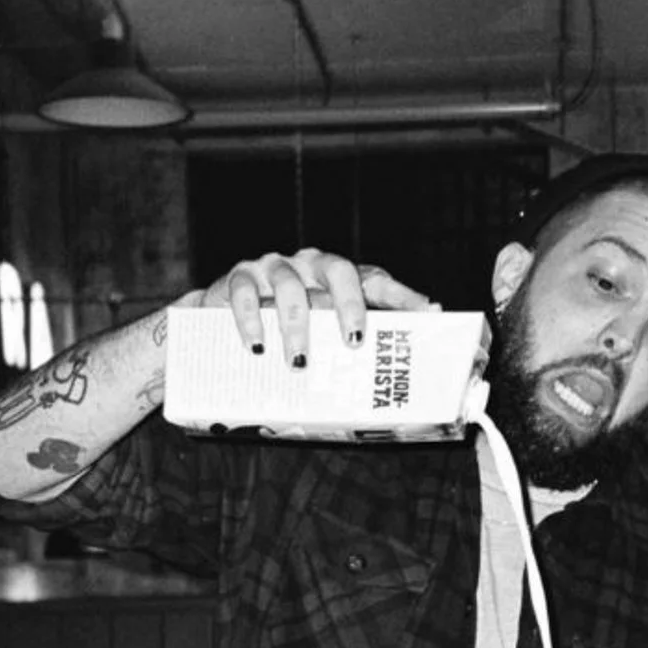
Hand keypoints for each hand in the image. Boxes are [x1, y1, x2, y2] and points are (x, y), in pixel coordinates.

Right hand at [198, 250, 435, 366]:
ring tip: (300, 363)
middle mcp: (308, 265)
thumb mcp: (315, 334)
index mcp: (335, 278)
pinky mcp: (237, 278)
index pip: (375, 279)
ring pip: (290, 286)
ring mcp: (272, 267)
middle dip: (349, 305)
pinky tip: (257, 348)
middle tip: (354, 341)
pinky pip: (245, 294)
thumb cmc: (280, 329)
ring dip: (297, 327)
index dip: (403, 295)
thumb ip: (342, 347)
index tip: (429, 312)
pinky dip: (251, 322)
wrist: (218, 320)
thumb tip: (385, 383)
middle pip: (337, 270)